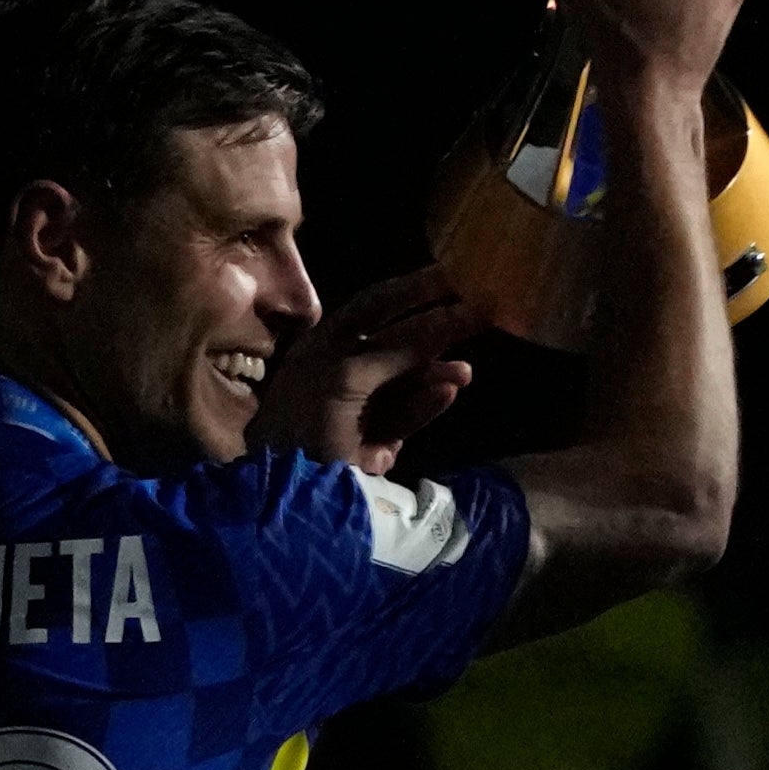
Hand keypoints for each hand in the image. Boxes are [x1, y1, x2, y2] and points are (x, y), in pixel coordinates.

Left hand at [250, 267, 481, 474]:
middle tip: (481, 314)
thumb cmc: (305, 423)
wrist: (287, 493)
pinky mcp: (372, 439)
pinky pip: (405, 415)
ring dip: (437, 371)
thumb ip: (399, 349)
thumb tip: (450, 317)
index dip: (416, 290)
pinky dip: (426, 404)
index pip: (376, 305)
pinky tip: (448, 391)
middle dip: (439, 330)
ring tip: (465, 370)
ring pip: (408, 379)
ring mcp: (359, 404)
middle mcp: (341, 366)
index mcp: (325, 344)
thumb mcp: (349, 378)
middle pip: (400, 340)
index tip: (455, 276)